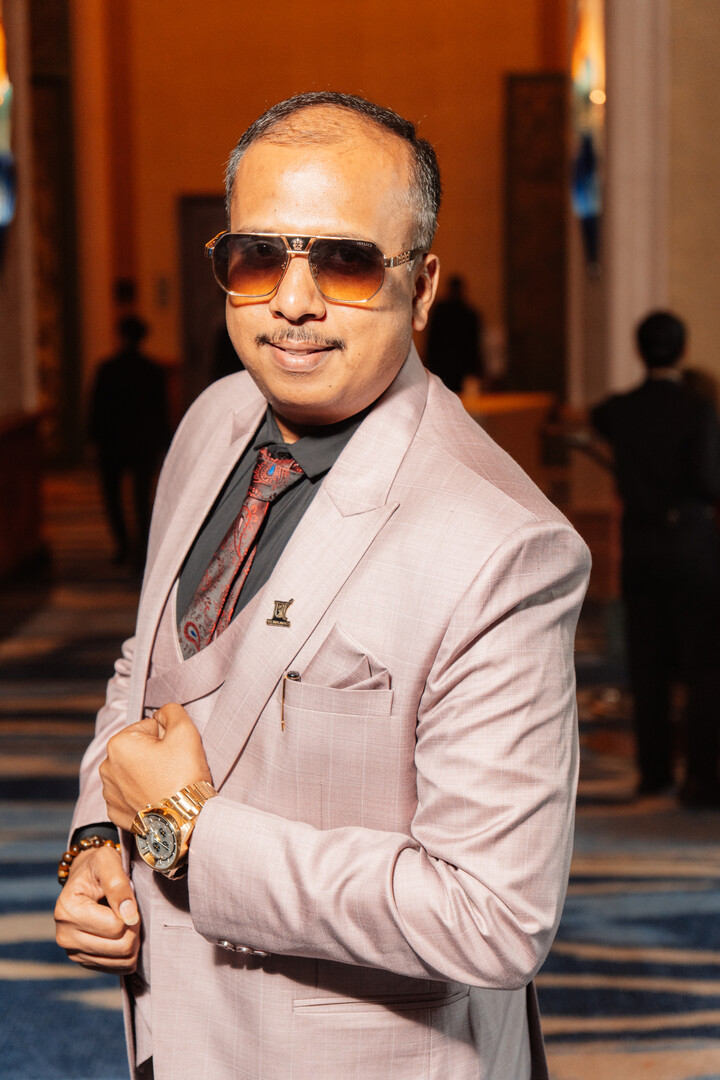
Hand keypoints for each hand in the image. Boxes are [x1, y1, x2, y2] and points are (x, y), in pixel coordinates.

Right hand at [55, 845, 139, 972]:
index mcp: (68, 910)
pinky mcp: (83, 961)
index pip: (116, 927)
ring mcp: (73, 952)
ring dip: (133, 942)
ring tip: (126, 921)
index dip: (131, 913)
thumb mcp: (108, 862)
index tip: (129, 899)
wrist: (85, 877)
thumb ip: (119, 886)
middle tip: (132, 911)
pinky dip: (127, 954)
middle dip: (135, 929)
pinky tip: (121, 934)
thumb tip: (129, 916)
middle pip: (120, 947)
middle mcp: (65, 935)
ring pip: (122, 961)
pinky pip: (117, 968)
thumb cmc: (97, 866)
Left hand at [100, 702, 211, 830]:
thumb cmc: (183, 776)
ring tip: (165, 786)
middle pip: (138, 749)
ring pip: (133, 772)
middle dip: (155, 755)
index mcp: (118, 744)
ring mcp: (109, 793)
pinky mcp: (115, 813)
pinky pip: (129, 794)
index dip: (166, 738)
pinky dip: (142, 795)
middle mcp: (106, 767)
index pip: (148, 727)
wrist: (184, 822)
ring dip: (147, 775)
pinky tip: (156, 800)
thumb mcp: (185, 730)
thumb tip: (162, 713)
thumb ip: (171, 711)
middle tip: (173, 770)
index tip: (175, 754)